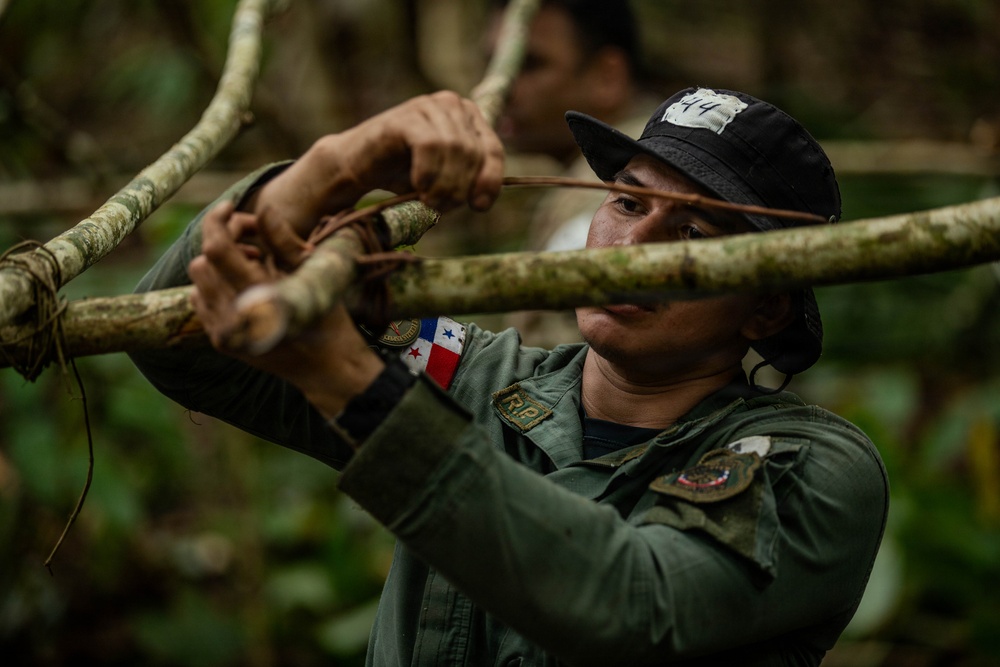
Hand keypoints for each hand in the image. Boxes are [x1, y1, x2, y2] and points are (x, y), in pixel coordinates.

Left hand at [189, 202, 383, 418]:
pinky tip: (243, 288)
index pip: (217, 248)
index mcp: (258, 295)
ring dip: (219, 265)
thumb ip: (282, 240)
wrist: (325, 366)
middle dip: (225, 242)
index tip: (230, 207)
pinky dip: (215, 286)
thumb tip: (263, 208)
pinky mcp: (219, 341)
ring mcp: (223, 331)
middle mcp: (234, 316)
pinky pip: (199, 300)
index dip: (218, 220)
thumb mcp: (311, 275)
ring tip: (252, 266)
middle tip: (256, 244)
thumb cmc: (326, 317)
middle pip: (204, 259)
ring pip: (198, 279)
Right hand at [251, 91, 504, 241]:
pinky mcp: (405, 117)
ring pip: (454, 150)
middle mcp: (451, 104)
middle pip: (473, 153)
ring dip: (445, 184)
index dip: (489, 181)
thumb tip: (483, 199)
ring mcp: (427, 106)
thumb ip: (467, 182)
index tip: (478, 206)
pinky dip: (428, 173)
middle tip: (441, 207)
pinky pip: (430, 146)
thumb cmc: (402, 175)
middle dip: (460, 187)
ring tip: (429, 201)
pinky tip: (418, 186)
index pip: (493, 151)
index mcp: (467, 116)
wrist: (355, 168)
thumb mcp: (445, 180)